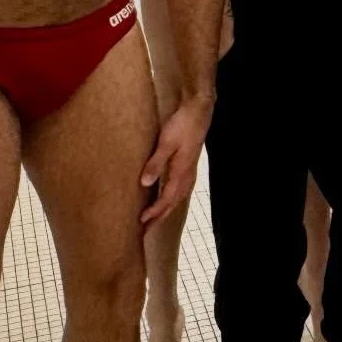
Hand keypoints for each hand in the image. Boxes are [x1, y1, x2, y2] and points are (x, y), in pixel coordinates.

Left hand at [140, 96, 213, 223]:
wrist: (200, 110)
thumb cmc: (183, 124)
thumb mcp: (167, 142)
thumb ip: (156, 163)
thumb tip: (144, 184)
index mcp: (181, 172)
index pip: (166, 199)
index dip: (154, 212)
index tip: (141, 222)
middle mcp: (187, 174)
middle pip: (173, 202)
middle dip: (160, 217)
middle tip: (146, 231)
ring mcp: (190, 169)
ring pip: (178, 196)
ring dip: (166, 209)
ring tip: (155, 219)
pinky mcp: (189, 163)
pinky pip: (180, 188)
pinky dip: (172, 197)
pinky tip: (166, 196)